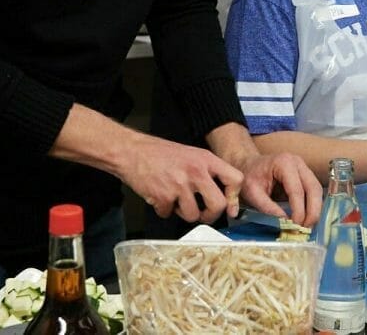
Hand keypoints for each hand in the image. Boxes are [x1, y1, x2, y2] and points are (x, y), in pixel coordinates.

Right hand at [118, 132, 248, 223]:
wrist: (131, 151)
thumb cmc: (159, 153)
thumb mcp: (191, 155)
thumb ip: (207, 171)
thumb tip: (222, 195)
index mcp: (206, 159)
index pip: (235, 179)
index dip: (234, 196)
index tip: (230, 206)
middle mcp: (196, 172)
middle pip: (218, 205)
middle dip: (210, 215)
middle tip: (202, 214)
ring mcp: (180, 185)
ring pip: (193, 215)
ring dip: (183, 213)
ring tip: (175, 200)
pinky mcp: (163, 196)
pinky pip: (169, 214)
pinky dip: (163, 210)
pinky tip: (159, 197)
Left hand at [228, 150, 322, 229]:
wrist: (250, 165)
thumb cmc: (249, 176)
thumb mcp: (252, 193)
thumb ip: (267, 207)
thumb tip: (284, 222)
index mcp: (284, 163)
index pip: (297, 190)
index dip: (298, 210)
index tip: (295, 226)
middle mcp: (298, 163)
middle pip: (313, 188)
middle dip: (312, 211)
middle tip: (306, 228)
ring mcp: (304, 168)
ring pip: (317, 190)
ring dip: (315, 209)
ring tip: (307, 226)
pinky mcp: (305, 175)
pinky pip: (314, 191)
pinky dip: (313, 205)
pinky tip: (307, 218)